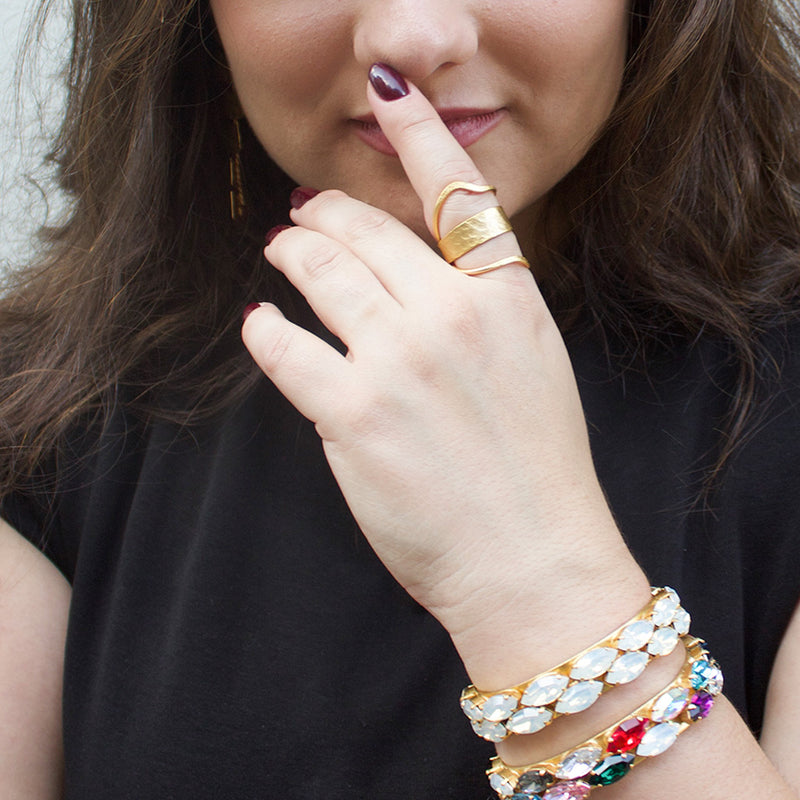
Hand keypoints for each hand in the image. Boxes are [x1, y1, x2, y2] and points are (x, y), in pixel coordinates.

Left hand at [242, 68, 647, 684]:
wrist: (535, 562)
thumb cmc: (537, 471)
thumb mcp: (531, 362)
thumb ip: (481, 306)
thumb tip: (414, 268)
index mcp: (507, 297)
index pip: (456, 190)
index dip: (418, 130)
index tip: (389, 87)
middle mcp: (453, 315)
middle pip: (364, 229)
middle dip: (322, 216)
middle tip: (303, 219)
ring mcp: (401, 363)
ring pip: (319, 272)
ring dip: (290, 255)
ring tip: (280, 254)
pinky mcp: (354, 416)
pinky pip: (286, 347)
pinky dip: (266, 331)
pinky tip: (263, 325)